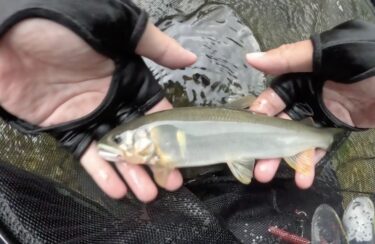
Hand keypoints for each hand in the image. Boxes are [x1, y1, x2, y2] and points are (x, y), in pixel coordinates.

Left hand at [0, 19, 196, 201]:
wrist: (6, 33)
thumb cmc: (64, 21)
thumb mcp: (116, 24)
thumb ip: (155, 44)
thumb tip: (190, 58)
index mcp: (127, 75)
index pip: (155, 108)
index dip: (168, 130)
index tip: (181, 152)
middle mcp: (111, 98)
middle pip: (138, 135)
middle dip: (154, 159)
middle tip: (170, 181)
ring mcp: (88, 115)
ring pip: (115, 150)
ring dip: (131, 172)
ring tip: (148, 193)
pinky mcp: (65, 128)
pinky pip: (86, 153)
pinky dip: (101, 172)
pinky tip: (117, 189)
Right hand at [246, 40, 374, 187]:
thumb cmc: (368, 64)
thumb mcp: (330, 54)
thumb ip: (290, 57)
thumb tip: (250, 58)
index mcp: (299, 76)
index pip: (272, 98)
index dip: (260, 115)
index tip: (247, 133)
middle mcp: (304, 97)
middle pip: (279, 124)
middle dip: (267, 145)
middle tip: (257, 167)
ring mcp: (319, 116)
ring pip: (295, 139)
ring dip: (284, 159)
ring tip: (267, 177)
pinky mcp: (334, 131)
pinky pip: (317, 148)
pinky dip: (309, 163)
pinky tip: (303, 179)